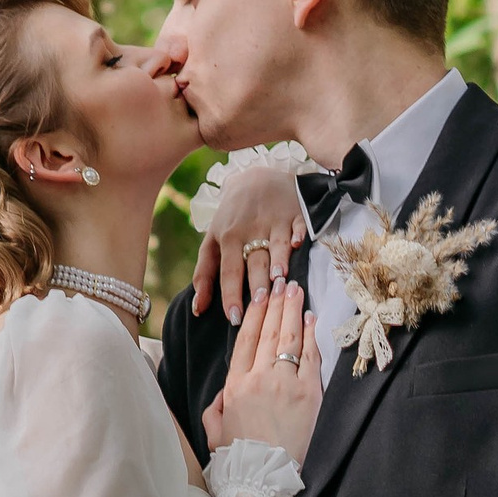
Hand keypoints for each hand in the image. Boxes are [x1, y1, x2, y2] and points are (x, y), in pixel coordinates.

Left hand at [192, 150, 308, 321]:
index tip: (235, 318)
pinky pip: (299, 224)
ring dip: (279, 261)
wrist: (254, 178)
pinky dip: (300, 232)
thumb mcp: (212, 241)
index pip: (229, 272)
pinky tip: (300, 243)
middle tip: (262, 306)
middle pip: (255, 262)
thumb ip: (204, 274)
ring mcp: (274, 221)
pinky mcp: (295, 213)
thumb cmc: (231, 218)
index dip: (231, 295)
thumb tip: (197, 309)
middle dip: (258, 283)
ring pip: (277, 245)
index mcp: (228, 238)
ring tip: (280, 280)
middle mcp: (250, 230)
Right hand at [204, 280, 322, 463]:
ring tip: (295, 289)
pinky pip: (310, 356)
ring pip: (289, 338)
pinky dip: (310, 334)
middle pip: (268, 332)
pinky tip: (310, 318)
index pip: (246, 340)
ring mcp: (284, 384)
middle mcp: (258, 379)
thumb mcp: (214, 432)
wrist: (262, 482)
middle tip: (280, 281)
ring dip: (292, 310)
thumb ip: (215, 407)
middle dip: (275, 303)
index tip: (260, 297)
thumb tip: (225, 391)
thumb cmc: (239, 461)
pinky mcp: (308, 394)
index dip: (254, 315)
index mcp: (235, 386)